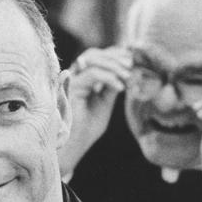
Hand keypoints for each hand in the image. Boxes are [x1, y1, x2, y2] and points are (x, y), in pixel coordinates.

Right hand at [58, 47, 131, 177]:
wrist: (73, 147)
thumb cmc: (85, 129)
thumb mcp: (104, 104)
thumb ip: (110, 88)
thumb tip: (126, 72)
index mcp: (80, 80)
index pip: (95, 58)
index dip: (113, 55)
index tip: (131, 60)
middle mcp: (72, 78)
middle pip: (93, 54)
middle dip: (114, 56)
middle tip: (130, 64)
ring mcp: (70, 82)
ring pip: (91, 60)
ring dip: (113, 65)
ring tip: (127, 76)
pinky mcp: (71, 89)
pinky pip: (92, 74)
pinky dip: (109, 78)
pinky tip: (120, 88)